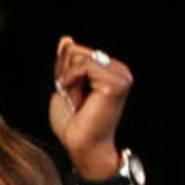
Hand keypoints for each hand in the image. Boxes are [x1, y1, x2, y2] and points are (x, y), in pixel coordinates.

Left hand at [49, 35, 131, 174]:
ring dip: (68, 82)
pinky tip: (79, 100)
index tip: (70, 92)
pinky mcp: (117, 83)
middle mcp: (120, 70)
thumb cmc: (73, 122)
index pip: (75, 50)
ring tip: (79, 101)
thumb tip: (67, 39)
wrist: (80, 144)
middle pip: (75, 50)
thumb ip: (67, 63)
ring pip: (77, 56)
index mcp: (110, 69)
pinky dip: (72, 83)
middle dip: (65, 75)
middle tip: (75, 98)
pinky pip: (83, 66)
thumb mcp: (65, 84)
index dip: (63, 71)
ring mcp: (122, 75)